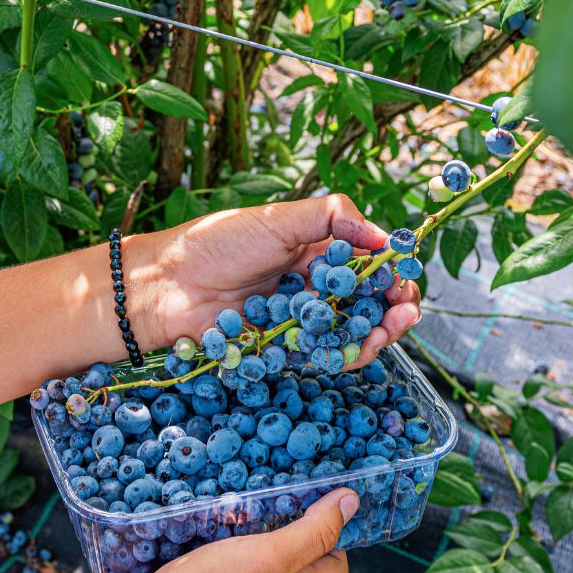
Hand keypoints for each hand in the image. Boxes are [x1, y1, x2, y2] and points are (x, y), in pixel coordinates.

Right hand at [91, 488, 359, 572]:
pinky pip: (202, 552)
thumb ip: (310, 534)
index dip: (337, 538)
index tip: (327, 501)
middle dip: (289, 520)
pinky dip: (203, 528)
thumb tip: (352, 503)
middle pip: (287, 558)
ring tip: (237, 484)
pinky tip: (195, 506)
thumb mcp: (270, 559)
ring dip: (242, 521)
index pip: (330, 569)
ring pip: (242, 552)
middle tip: (280, 480)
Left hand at [123, 194, 420, 368]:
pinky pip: (323, 356)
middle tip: (404, 313)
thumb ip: (332, 218)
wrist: (166, 285)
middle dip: (394, 308)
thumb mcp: (278, 216)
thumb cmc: (216, 243)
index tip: (405, 279)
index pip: (368, 263)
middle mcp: (312, 284)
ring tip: (385, 332)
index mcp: (314, 249)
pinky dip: (344, 356)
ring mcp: (300, 319)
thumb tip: (384, 235)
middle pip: (368, 301)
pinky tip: (354, 351)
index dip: (393, 272)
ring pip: (352, 331)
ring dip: (377, 335)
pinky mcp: (284, 349)